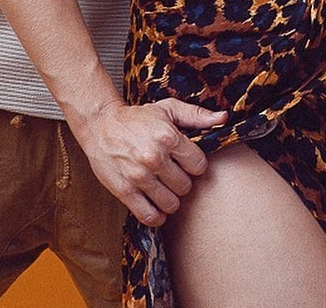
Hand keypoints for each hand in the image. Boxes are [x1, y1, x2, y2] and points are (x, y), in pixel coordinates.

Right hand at [76, 97, 226, 226]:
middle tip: (171, 173)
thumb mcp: (168, 109)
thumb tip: (224, 119)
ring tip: (163, 187)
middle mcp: (154, 157)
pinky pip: (150, 216)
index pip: (199, 165)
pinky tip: (154, 203)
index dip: (194, 164)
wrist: (100, 124)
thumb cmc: (138, 117)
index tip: (185, 161)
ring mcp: (139, 176)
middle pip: (186, 187)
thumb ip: (197, 115)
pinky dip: (156, 215)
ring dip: (170, 199)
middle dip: (181, 181)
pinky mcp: (124, 191)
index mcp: (168, 136)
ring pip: (171, 204)